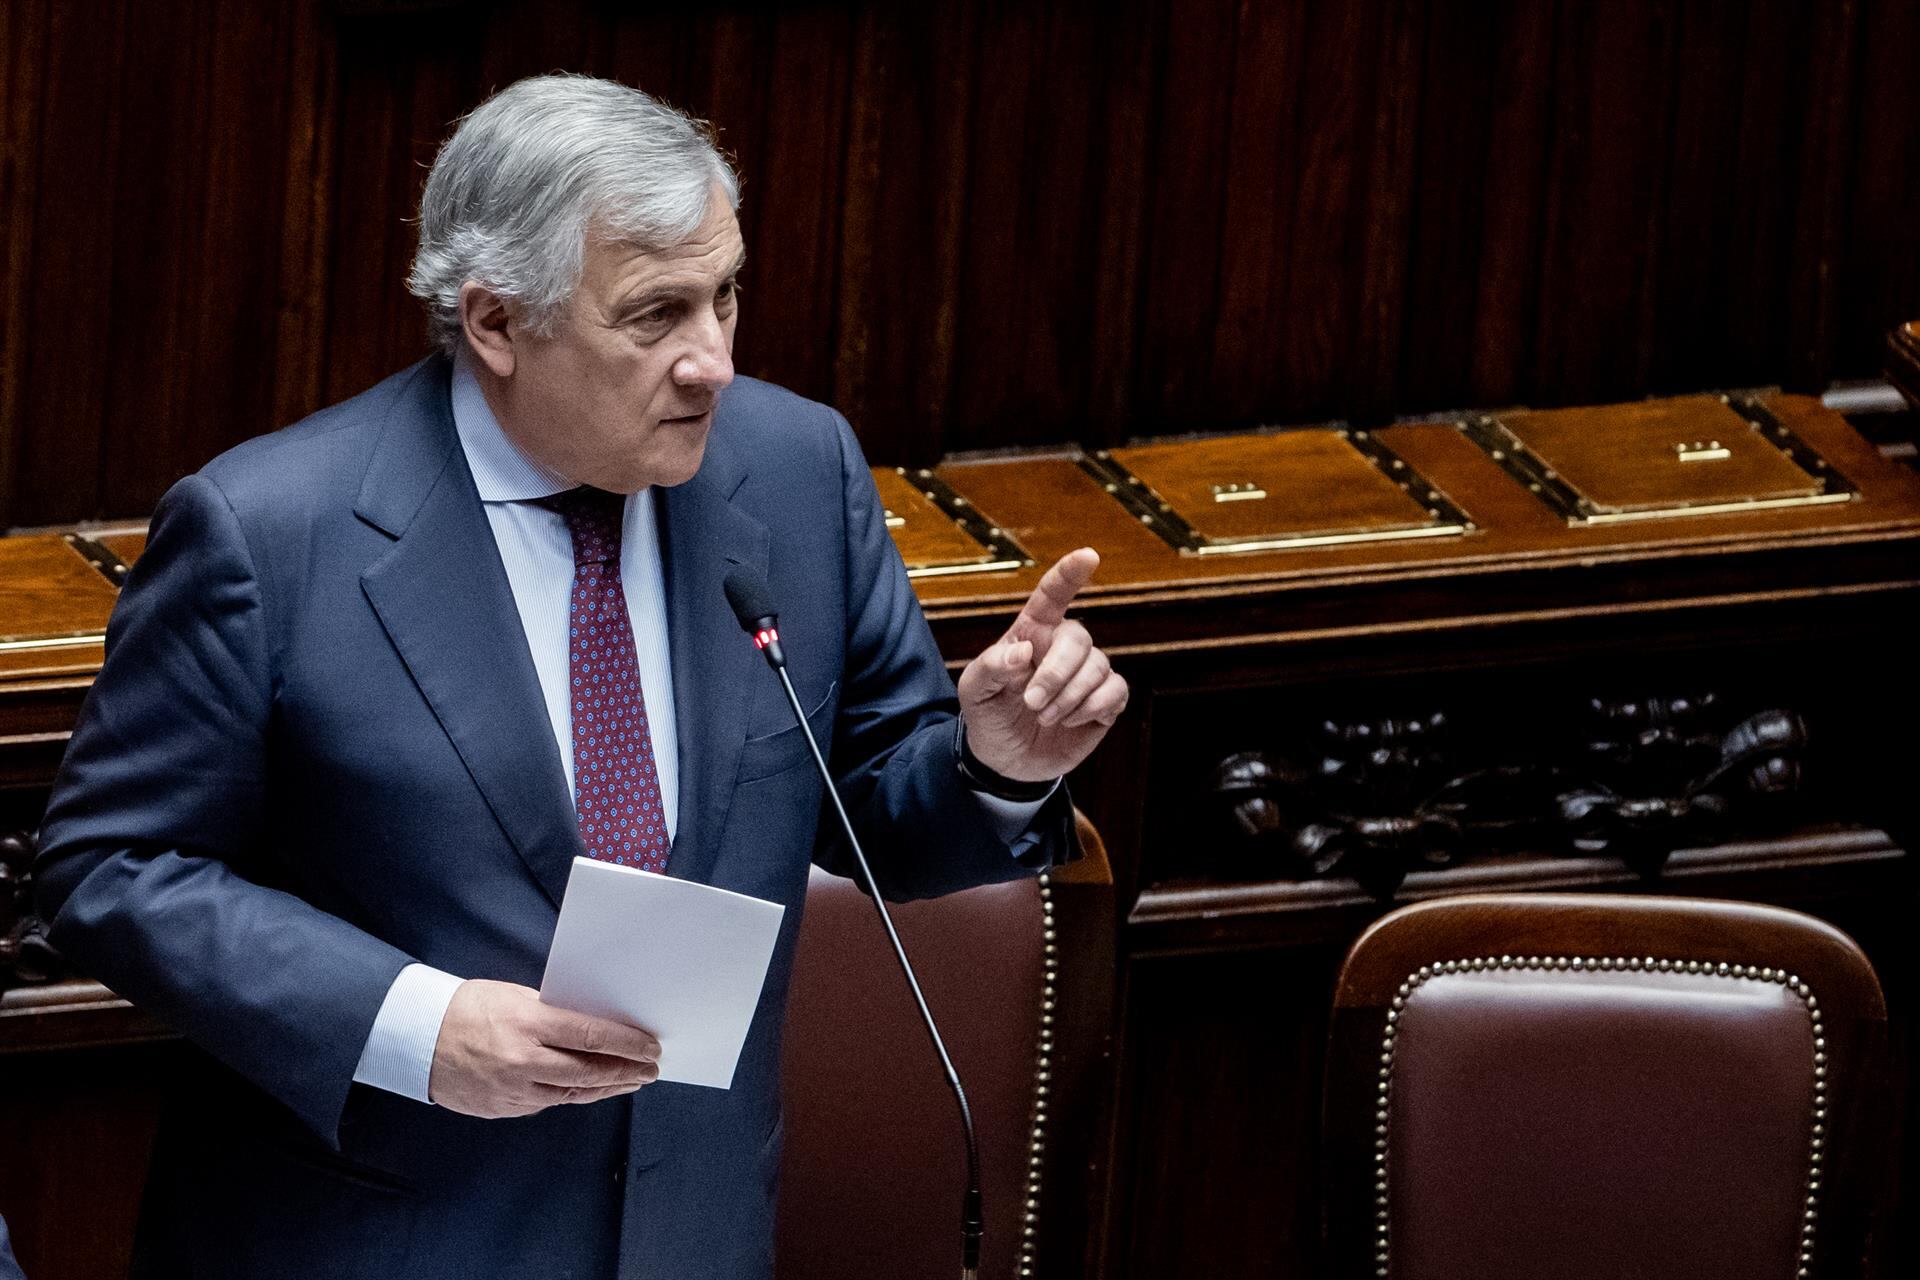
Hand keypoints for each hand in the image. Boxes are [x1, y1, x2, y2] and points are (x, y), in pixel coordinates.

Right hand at [428, 979, 660, 1118]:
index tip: (651, 1046)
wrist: (416, 1038)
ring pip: (572, 1093)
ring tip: (631, 1081)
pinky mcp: (504, 1108)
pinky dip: (573, 1095)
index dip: (627, 1044)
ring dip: (607, 1088)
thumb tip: (594, 1023)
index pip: (592, 1037)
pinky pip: (547, 1102)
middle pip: (589, 1072)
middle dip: (626, 1071)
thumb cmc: (467, 1008)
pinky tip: (592, 1089)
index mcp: (529, 1025)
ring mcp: (513, 1090)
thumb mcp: (515, 997)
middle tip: (650, 1068)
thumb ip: (554, 1012)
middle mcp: (523, 1061)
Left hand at [956, 548, 1126, 781]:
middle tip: (1033, 702)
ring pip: (1098, 668)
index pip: (1052, 596)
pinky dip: (1092, 708)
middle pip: (1079, 638)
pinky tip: (1071, 721)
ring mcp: (1087, 672)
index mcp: (1032, 633)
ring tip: (1046, 717)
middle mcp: (1063, 646)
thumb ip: (991, 667)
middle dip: (1058, 673)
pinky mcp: (1105, 700)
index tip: (1088, 556)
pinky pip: (1117, 691)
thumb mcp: (975, 691)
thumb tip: (1023, 651)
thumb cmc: (989, 714)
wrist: (1006, 760)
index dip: (1069, 574)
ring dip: (1069, 698)